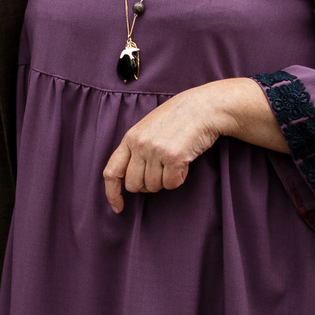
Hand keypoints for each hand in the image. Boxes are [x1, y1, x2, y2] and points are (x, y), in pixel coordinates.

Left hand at [103, 81, 248, 212]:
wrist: (203, 107)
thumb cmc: (178, 119)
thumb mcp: (148, 129)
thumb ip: (136, 149)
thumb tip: (130, 180)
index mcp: (129, 138)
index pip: (111, 172)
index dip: (112, 194)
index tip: (118, 207)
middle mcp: (139, 145)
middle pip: (134, 185)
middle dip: (147, 186)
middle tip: (161, 172)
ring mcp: (155, 151)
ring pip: (154, 186)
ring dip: (165, 180)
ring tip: (174, 162)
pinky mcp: (174, 157)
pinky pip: (171, 184)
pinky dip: (179, 178)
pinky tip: (184, 163)